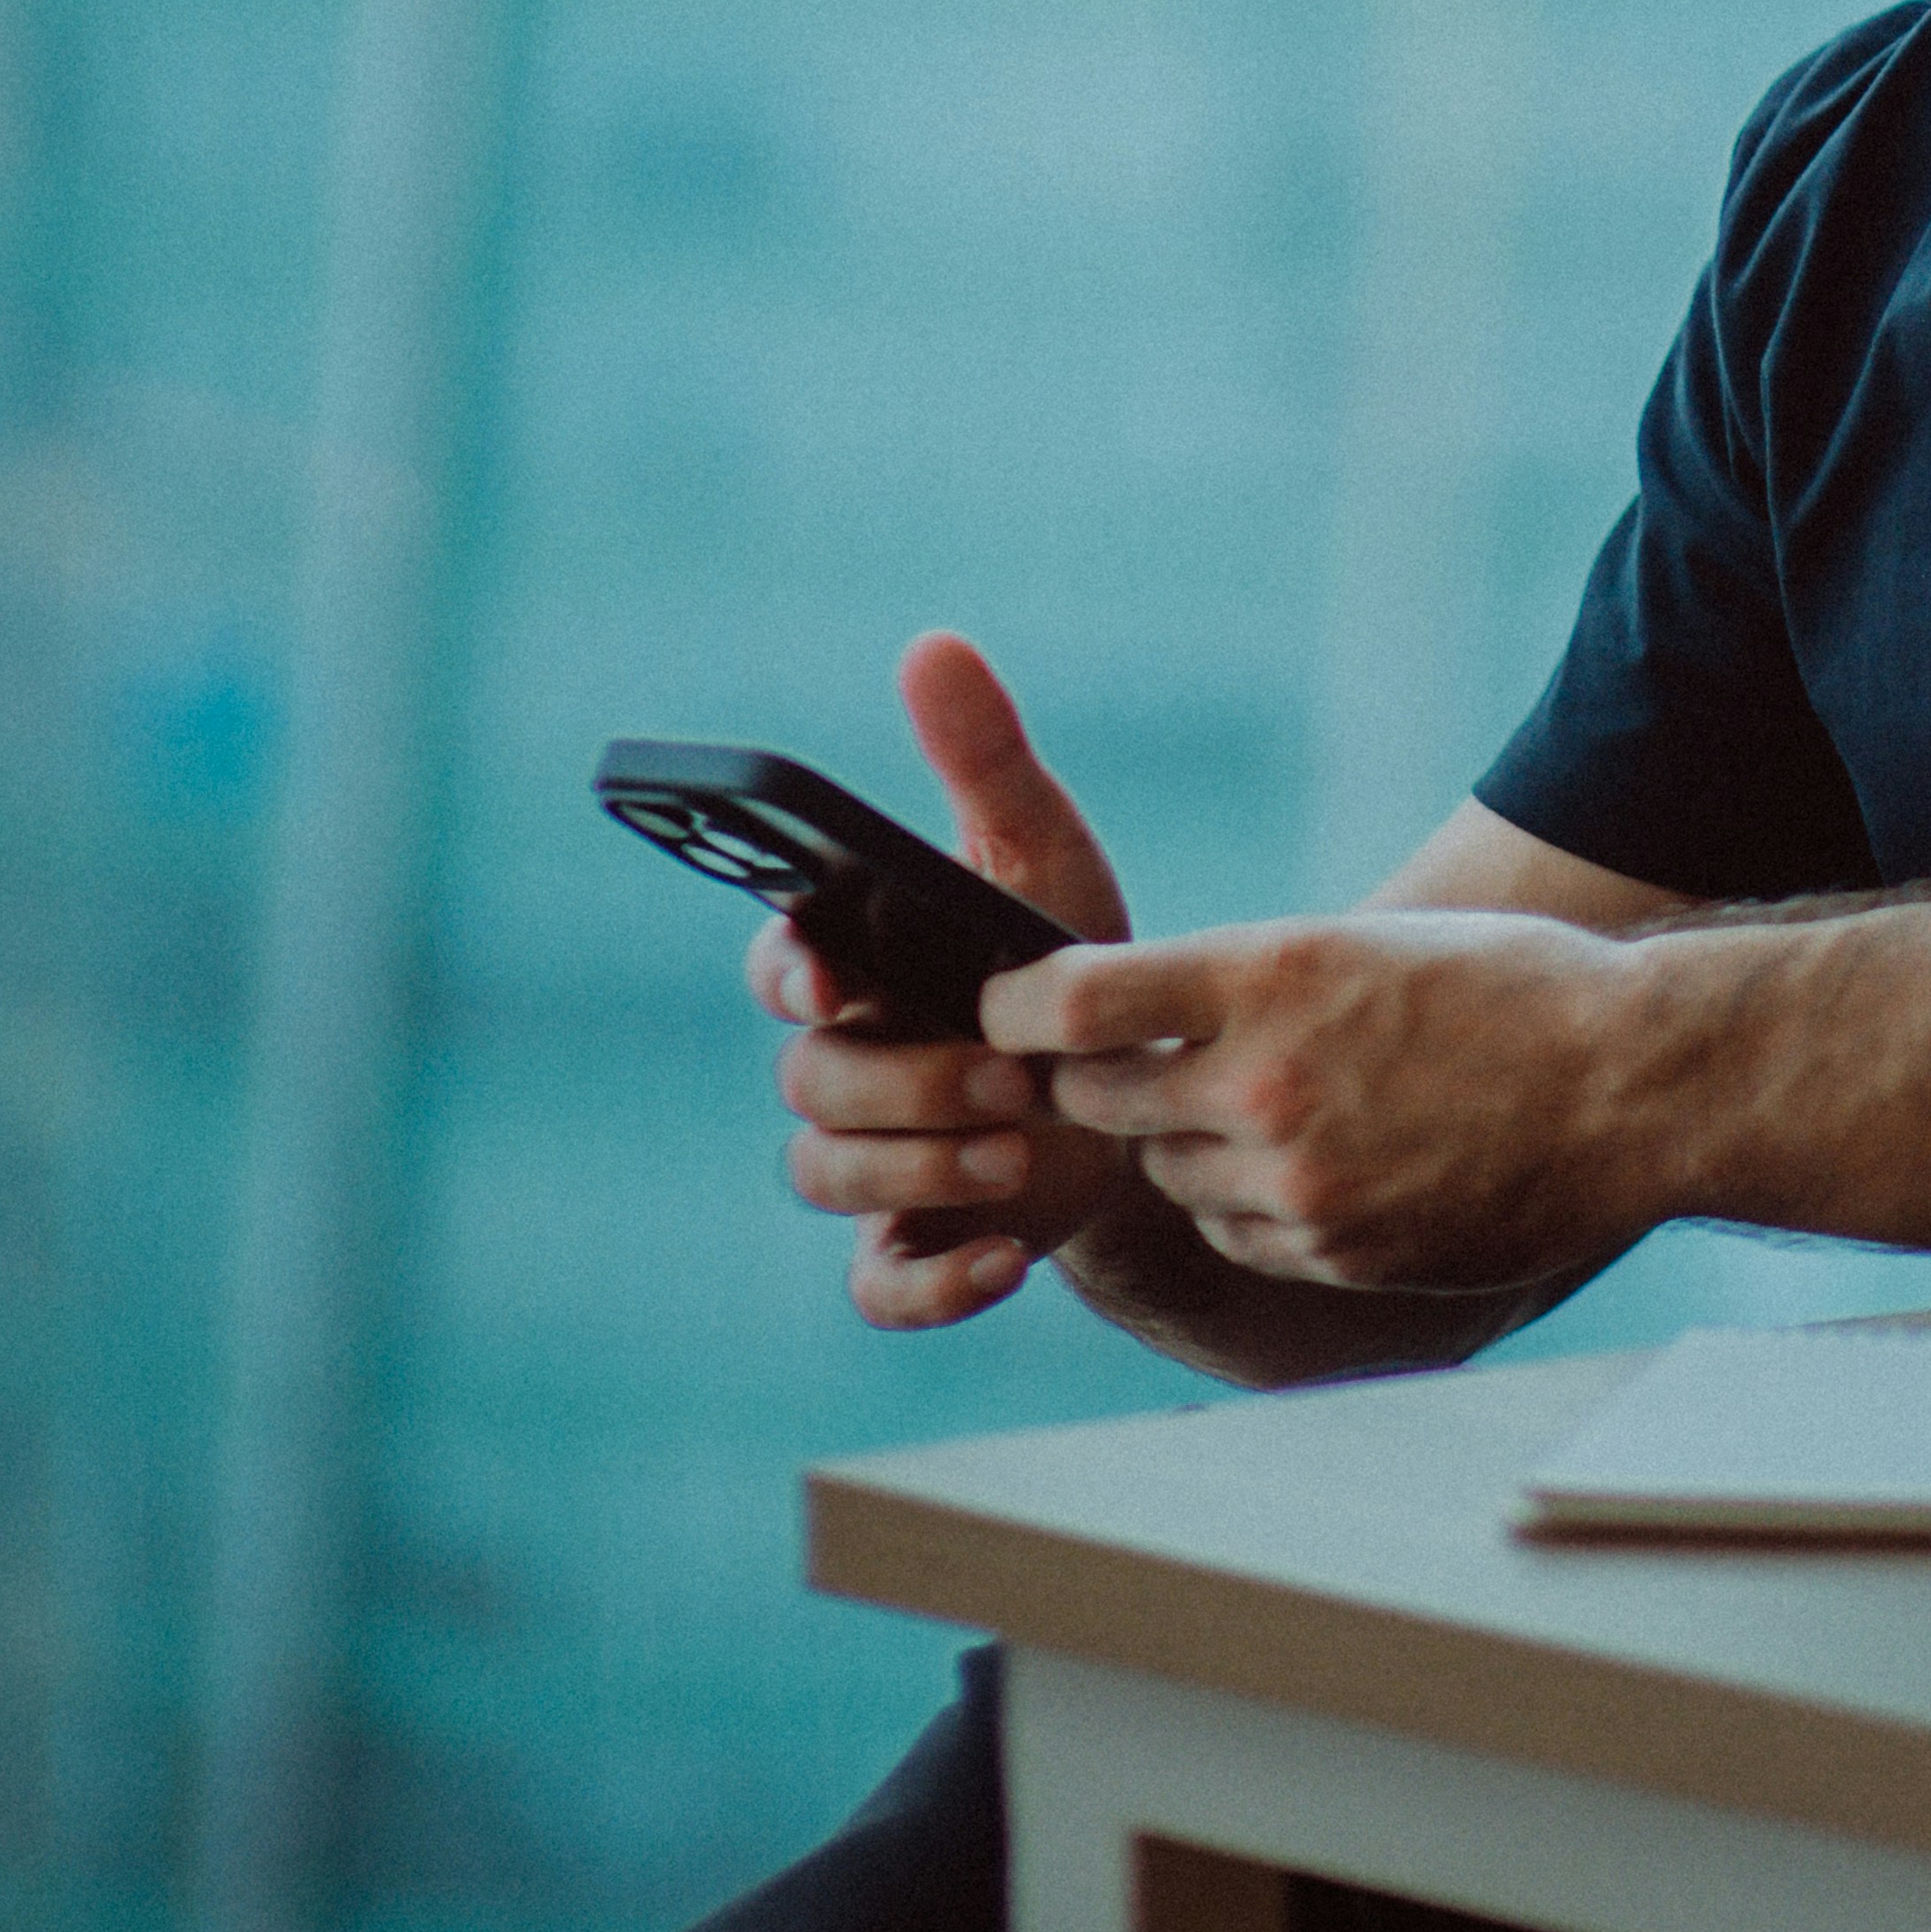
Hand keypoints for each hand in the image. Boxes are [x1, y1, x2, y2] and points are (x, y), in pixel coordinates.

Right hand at [764, 631, 1137, 1335]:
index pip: (780, 967)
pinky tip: (1008, 1256)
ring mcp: (873, 1160)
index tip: (842, 980)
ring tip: (1021, 1151)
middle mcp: (850, 1063)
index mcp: (861, 967)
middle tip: (1006, 1077)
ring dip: (918, 1168)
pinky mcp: (913, 1245)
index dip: (795, 976)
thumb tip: (931, 644)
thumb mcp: (1043, 857)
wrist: (1150, 1101)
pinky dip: (936, 1285)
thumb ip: (985, 763)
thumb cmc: (1074, 962)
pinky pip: (878, 1287)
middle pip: (811, 1080)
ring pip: (826, 1174)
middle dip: (904, 1082)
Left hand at [983, 902, 1645, 1290]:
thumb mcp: (1369, 945)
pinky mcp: (1332, 1252)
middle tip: (1127, 1056)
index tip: (1009, 1005)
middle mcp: (1267, 1080)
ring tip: (1271, 1105)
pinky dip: (1251, 1205)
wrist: (1634, 1088)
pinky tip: (1324, 1164)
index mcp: (1274, 973)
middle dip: (1100, 1078)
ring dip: (1188, 1142)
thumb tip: (1144, 1006)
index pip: (1076, 999)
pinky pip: (1238, 1233)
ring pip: (1168, 1170)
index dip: (1020, 1006)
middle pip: (1100, 1096)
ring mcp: (1297, 1181)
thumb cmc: (1512, 987)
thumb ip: (1250, 979)